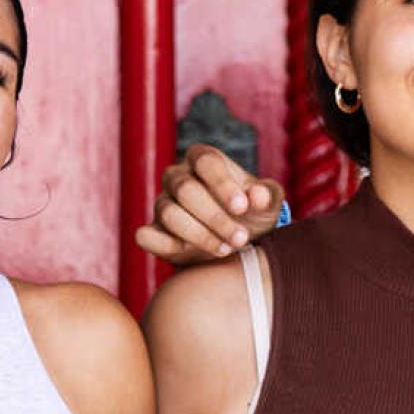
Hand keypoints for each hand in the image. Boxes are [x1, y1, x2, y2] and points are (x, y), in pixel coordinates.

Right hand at [133, 143, 285, 265]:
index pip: (206, 161)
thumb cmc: (252, 214)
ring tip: (226, 250)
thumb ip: (267, 196)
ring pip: (169, 214)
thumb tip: (258, 196)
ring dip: (199, 235)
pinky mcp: (153, 231)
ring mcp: (162, 203)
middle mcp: (177, 177)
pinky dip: (163, 245)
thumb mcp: (267, 205)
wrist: (237, 243)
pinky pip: (146, 236)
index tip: (242, 208)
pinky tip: (188, 254)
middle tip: (241, 238)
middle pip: (186, 189)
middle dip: (215, 217)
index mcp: (203, 159)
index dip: (222, 184)